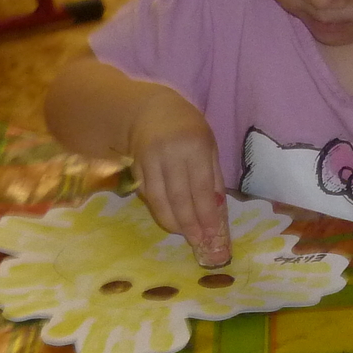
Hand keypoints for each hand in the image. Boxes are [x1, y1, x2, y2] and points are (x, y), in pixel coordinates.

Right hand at [126, 88, 229, 265]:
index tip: (212, 234)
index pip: (201, 188)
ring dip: (172, 221)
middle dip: (189, 223)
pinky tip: (169, 219)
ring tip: (184, 234)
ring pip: (159, 199)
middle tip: (198, 241)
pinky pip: (148, 195)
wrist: (150, 110)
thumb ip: (213, 177)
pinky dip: (159, 210)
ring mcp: (149, 161)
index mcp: (195, 147)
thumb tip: (217, 211)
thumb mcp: (209, 146)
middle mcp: (170, 154)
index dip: (206, 214)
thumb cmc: (188, 128)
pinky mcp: (135, 167)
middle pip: (179, 197)